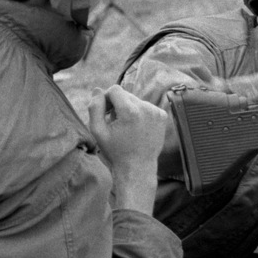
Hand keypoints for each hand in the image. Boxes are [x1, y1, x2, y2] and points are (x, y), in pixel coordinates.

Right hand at [88, 85, 167, 212]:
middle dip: (117, 105)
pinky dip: (139, 114)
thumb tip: (97, 90)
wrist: (138, 167)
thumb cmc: (115, 151)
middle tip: (114, 123)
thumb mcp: (98, 131)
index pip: (115, 90)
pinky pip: (146, 107)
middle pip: (126, 95)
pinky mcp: (162, 116)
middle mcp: (146, 108)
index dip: (106, 99)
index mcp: (130, 111)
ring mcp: (156, 112)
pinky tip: (136, 129)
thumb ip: (95, 108)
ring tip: (126, 128)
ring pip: (136, 101)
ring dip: (128, 110)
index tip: (105, 113)